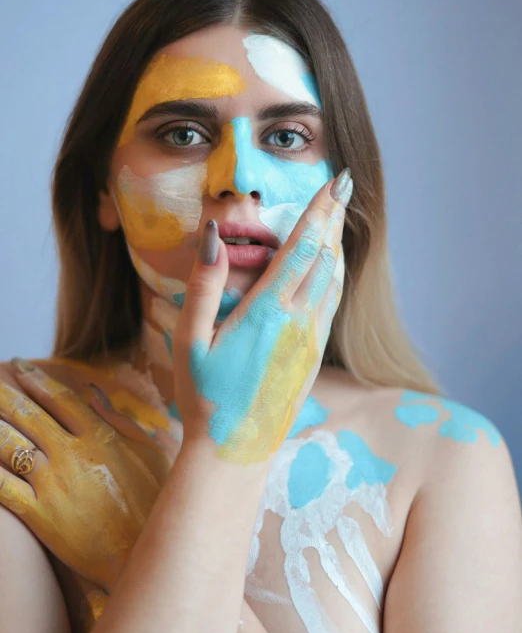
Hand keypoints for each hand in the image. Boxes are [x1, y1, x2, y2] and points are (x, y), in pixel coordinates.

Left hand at [0, 364, 172, 592]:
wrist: (146, 554)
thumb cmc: (157, 502)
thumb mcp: (152, 451)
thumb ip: (120, 420)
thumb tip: (92, 392)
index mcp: (99, 435)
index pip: (59, 399)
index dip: (37, 380)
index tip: (21, 365)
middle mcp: (71, 453)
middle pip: (28, 416)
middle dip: (4, 395)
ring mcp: (52, 483)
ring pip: (9, 445)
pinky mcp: (40, 515)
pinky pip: (2, 487)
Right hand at [172, 168, 351, 464]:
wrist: (236, 451)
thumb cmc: (205, 397)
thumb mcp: (190, 341)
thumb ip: (203, 286)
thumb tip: (213, 235)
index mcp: (268, 312)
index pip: (302, 248)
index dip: (319, 211)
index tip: (336, 182)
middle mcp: (298, 322)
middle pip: (324, 257)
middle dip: (333, 217)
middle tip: (343, 185)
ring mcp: (311, 341)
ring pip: (333, 280)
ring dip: (336, 244)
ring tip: (338, 217)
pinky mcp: (314, 357)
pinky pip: (332, 305)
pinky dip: (335, 275)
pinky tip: (332, 268)